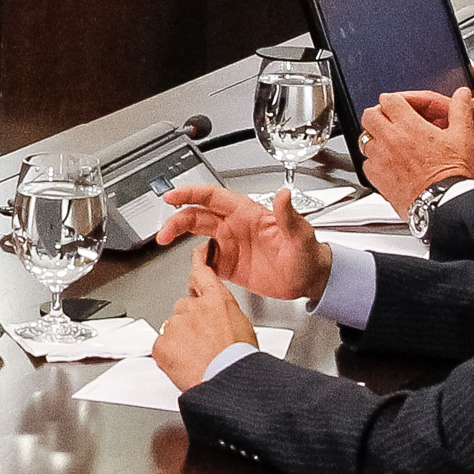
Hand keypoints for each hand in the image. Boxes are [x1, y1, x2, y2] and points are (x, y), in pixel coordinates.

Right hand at [149, 181, 329, 302]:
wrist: (309, 280)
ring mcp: (230, 245)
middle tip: (163, 231)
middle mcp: (234, 226)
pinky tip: (193, 267)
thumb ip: (288, 215)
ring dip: (178, 236)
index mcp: (247, 213)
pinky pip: (204, 261)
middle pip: (197, 215)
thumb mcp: (300, 234)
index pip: (213, 197)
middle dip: (176, 219)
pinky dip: (194, 263)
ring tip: (164, 242)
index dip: (191, 194)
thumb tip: (284, 195)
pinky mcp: (229, 266)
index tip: (173, 196)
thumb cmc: (307, 254)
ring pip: (195, 234)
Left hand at [152, 243, 255, 392]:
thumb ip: (225, 314)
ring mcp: (175, 324)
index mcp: (216, 301)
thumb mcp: (243, 327)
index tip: (197, 252)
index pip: (202, 273)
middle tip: (203, 343)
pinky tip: (185, 364)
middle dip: (190, 322)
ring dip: (181, 340)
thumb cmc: (239, 360)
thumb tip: (220, 318)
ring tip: (198, 358)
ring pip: (172, 328)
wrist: (227, 380)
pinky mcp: (161, 343)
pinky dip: (169, 356)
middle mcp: (193, 307)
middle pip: (184, 307)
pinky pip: (161, 346)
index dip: (198, 261)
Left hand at [360, 87, 473, 210]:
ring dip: (375, 139)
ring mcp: (381, 159)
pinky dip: (374, 161)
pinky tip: (387, 164)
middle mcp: (390, 140)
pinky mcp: (376, 178)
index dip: (393, 101)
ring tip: (389, 144)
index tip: (398, 106)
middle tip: (388, 121)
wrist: (443, 203)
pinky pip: (366, 163)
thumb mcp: (462, 137)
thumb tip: (462, 95)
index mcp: (410, 126)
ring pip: (365, 140)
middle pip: (369, 116)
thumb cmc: (452, 173)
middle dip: (378, 116)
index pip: (388, 100)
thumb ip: (460, 111)